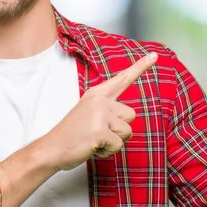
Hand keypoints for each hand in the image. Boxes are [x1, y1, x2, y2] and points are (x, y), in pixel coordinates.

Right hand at [40, 52, 157, 170]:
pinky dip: (108, 151)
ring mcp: (100, 115)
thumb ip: (107, 109)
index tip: (155, 56)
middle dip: (119, 129)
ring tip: (94, 139)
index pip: (123, 78)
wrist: (51, 148)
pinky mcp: (100, 132)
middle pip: (130, 115)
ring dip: (113, 141)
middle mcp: (100, 101)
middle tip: (97, 132)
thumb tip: (127, 116)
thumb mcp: (88, 112)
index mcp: (97, 94)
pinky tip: (93, 147)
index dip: (140, 67)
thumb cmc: (72, 133)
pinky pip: (118, 145)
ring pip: (127, 132)